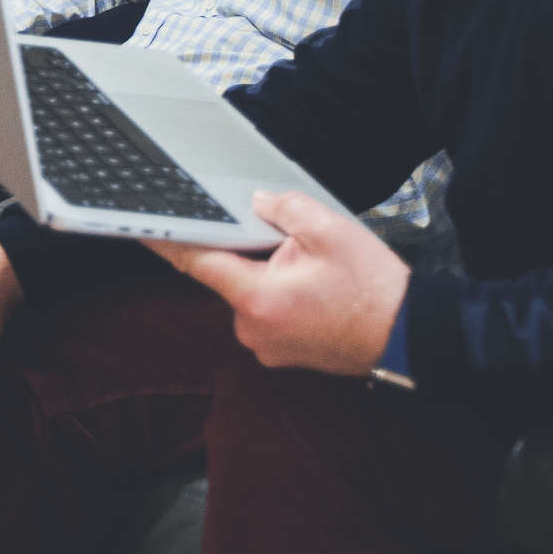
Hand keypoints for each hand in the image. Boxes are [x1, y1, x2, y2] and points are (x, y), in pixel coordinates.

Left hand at [147, 191, 409, 374]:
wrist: (412, 338)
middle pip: (228, 275)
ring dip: (269, 276)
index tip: (140, 225)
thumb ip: (284, 208)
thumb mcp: (330, 231)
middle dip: (251, 253)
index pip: (196, 262)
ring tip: (314, 273)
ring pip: (251, 292)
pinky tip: (315, 290)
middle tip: (289, 246)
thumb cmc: (374, 290)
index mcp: (256, 298)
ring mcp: (267, 345)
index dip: (168, 239)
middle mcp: (252, 328)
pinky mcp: (282, 352)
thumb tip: (257, 202)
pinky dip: (281, 295)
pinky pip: (267, 311)